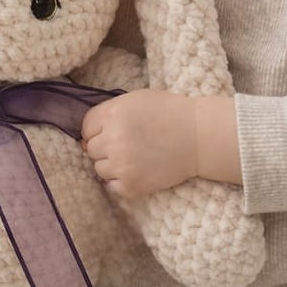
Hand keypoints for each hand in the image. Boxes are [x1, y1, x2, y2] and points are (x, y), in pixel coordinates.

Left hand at [82, 89, 198, 199]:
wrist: (199, 137)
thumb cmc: (169, 113)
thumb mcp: (135, 100)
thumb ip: (109, 113)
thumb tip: (87, 138)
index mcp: (112, 115)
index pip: (86, 127)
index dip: (98, 129)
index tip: (113, 131)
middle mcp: (113, 140)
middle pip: (91, 149)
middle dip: (106, 147)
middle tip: (129, 145)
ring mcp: (121, 165)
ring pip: (99, 169)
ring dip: (112, 165)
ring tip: (135, 158)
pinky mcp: (131, 185)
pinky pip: (111, 186)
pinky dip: (121, 181)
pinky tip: (137, 171)